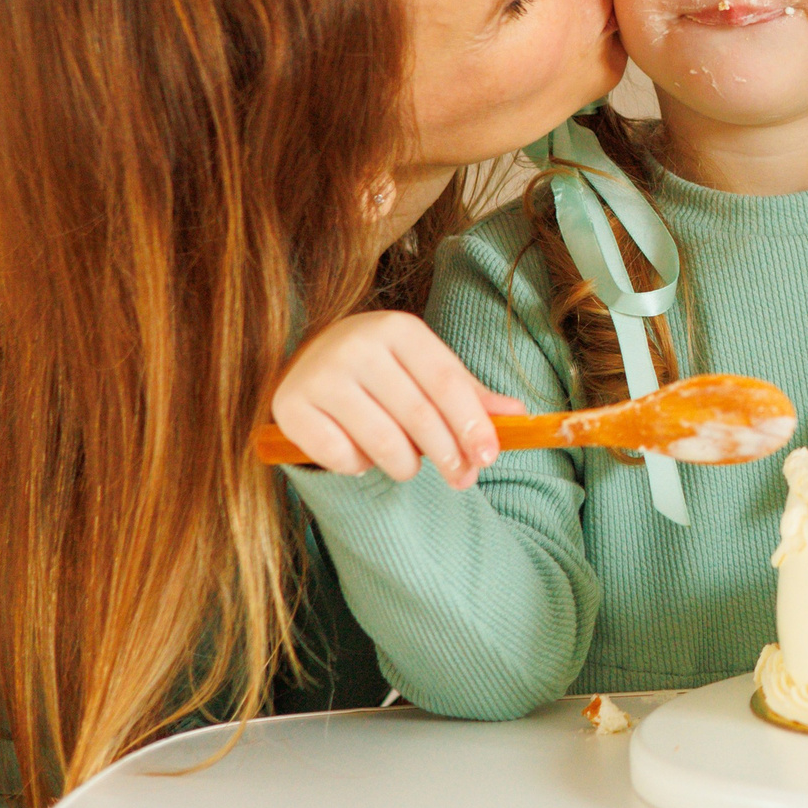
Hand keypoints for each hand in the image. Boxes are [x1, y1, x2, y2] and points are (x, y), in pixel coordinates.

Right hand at [270, 310, 521, 485]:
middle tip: (462, 478)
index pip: (445, 382)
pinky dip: (360, 467)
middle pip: (418, 415)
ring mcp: (319, 375)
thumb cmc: (383, 370)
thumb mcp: (426, 369)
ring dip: (405, 466)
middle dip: (447, 455)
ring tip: (407, 465)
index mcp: (397, 328)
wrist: (309, 362)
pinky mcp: (291, 407)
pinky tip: (362, 454)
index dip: (472, 422)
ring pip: (382, 443)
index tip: (489, 456)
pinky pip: (341, 457)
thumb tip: (517, 414)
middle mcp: (355, 344)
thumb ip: (468, 393)